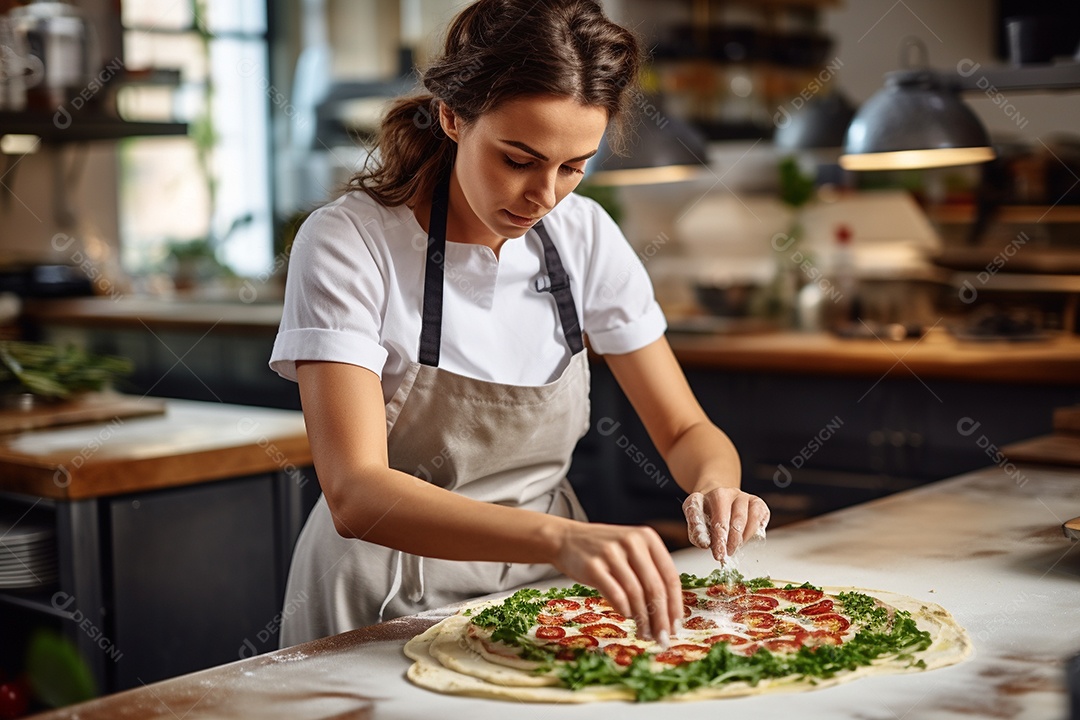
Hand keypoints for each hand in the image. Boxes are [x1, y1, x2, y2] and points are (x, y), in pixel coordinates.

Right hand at [549, 521, 681, 644]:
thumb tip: (668, 614)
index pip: (670, 577)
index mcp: (647, 537)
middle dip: (662, 618)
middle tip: (663, 638)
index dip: (676, 605)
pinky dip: (624, 610)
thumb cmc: (603, 550)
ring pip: (636, 594)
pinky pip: (616, 595)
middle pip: (655, 588)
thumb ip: (650, 572)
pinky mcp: (593, 566)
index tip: (676, 626)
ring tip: (644, 633)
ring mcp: (611, 553)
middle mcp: (632, 542)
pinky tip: (627, 616)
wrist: (566, 539)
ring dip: (643, 619)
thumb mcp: (631, 551)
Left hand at [683, 488, 769, 561]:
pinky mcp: (757, 502)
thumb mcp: (694, 519)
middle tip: (727, 554)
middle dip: (732, 541)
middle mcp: (731, 493)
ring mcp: (745, 496)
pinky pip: (761, 517)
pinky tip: (747, 538)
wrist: (714, 497)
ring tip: (734, 548)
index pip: (719, 518)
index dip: (719, 538)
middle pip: (737, 518)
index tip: (719, 555)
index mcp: (714, 495)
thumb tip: (705, 544)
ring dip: (744, 538)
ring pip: (751, 518)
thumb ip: (697, 532)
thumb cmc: (705, 511)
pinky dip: (756, 530)